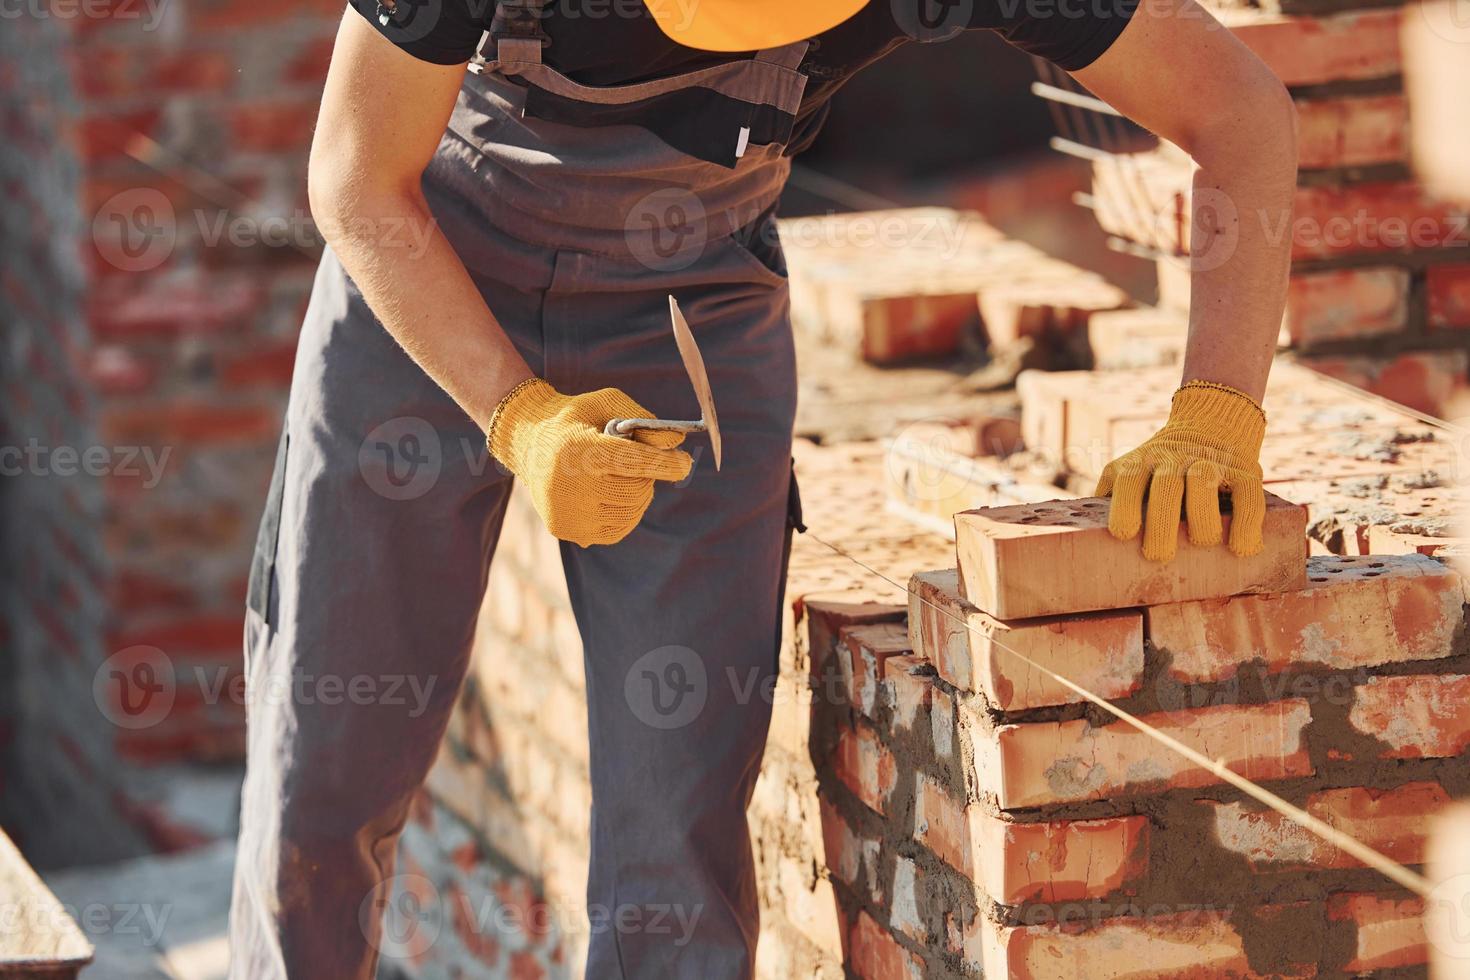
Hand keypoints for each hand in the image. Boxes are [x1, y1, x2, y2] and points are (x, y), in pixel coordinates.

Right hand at [487, 379, 692, 546]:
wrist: (528, 442)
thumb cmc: (575, 419)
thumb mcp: (606, 404)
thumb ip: (643, 420)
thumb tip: (677, 442)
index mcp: (579, 450)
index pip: (634, 462)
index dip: (666, 464)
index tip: (686, 463)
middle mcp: (571, 486)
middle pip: (637, 490)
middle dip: (646, 475)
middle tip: (633, 462)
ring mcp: (569, 513)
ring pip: (631, 512)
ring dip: (636, 494)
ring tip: (616, 475)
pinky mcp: (568, 531)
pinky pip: (616, 529)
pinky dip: (624, 512)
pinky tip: (610, 494)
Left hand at [1094, 381, 1266, 561]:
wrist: (1211, 425)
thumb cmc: (1159, 469)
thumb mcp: (1130, 472)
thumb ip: (1110, 496)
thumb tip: (1082, 536)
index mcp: (1140, 463)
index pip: (1129, 480)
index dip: (1124, 506)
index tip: (1122, 534)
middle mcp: (1174, 459)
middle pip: (1166, 486)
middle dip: (1161, 522)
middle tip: (1158, 555)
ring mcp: (1210, 463)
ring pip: (1203, 484)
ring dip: (1202, 519)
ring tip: (1202, 543)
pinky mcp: (1245, 470)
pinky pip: (1248, 494)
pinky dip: (1247, 522)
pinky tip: (1242, 548)